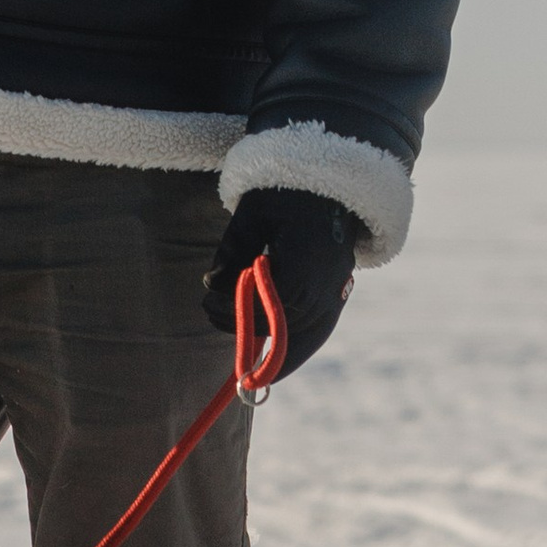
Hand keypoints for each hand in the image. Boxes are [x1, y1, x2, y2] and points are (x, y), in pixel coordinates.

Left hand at [202, 189, 358, 374]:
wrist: (333, 178)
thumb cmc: (287, 190)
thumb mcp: (253, 213)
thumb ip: (233, 250)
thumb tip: (212, 285)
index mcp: (304, 263)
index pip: (263, 302)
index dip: (232, 306)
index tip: (206, 300)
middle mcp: (325, 285)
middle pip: (281, 322)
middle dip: (244, 324)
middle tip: (211, 313)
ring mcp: (337, 292)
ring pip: (302, 334)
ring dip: (270, 344)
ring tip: (242, 358)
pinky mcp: (340, 292)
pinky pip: (319, 330)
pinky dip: (298, 349)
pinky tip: (278, 368)